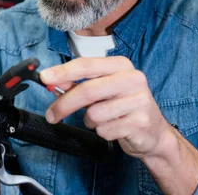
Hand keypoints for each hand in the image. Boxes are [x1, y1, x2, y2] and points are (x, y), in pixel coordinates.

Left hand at [39, 56, 172, 158]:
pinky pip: (105, 130)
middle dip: (64, 105)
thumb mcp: (102, 90)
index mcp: (121, 65)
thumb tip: (52, 81)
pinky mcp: (140, 122)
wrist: (153, 133)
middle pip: (87, 90)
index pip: (86, 64)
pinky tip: (114, 128)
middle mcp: (132, 78)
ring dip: (90, 121)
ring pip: (94, 114)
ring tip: (103, 120)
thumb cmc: (123, 107)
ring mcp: (139, 100)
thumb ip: (78, 83)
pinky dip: (103, 132)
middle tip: (51, 116)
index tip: (44, 78)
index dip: (62, 71)